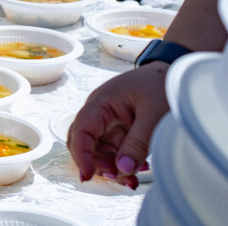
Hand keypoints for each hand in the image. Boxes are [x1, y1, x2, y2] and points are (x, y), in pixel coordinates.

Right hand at [68, 62, 167, 188]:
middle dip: (96, 164)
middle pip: (83, 143)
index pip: (81, 130)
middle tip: (121, 179)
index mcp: (101, 103)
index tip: (87, 176)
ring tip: (133, 180)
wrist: (173, 74)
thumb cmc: (161, 85)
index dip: (81, 154)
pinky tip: (138, 169)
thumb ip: (138, 142)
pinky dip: (121, 163)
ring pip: (97, 150)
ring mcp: (107, 122)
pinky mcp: (118, 130)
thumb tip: (122, 169)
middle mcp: (98, 113)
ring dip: (110, 167)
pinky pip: (112, 151)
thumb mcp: (154, 115)